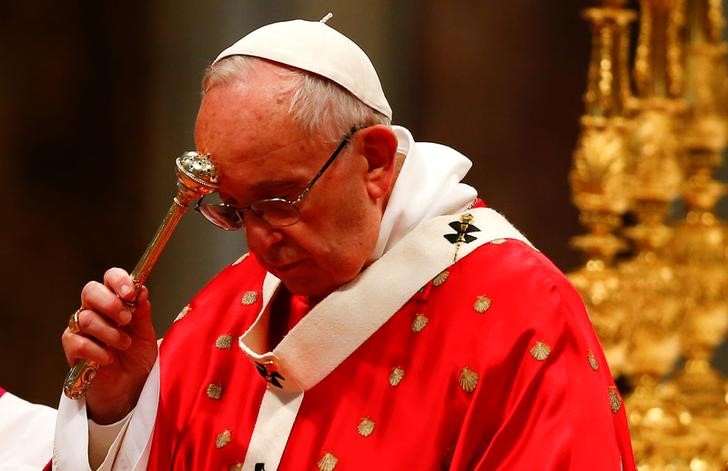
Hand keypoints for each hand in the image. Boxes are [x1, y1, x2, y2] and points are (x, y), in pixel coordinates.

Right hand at [62, 268, 157, 423]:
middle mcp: (95, 311)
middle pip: (90, 291)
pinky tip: (108, 358)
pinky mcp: (72, 349)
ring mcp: (81, 329)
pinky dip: (97, 351)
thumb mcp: (146, 333)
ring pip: (86, 318)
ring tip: (124, 344)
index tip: (130, 292)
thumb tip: (141, 289)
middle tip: (126, 319)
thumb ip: (142, 312)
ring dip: (110, 332)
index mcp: (115, 302)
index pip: (110, 278)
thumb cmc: (136, 357)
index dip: (118, 280)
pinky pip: (77, 342)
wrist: (129, 387)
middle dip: (110, 303)